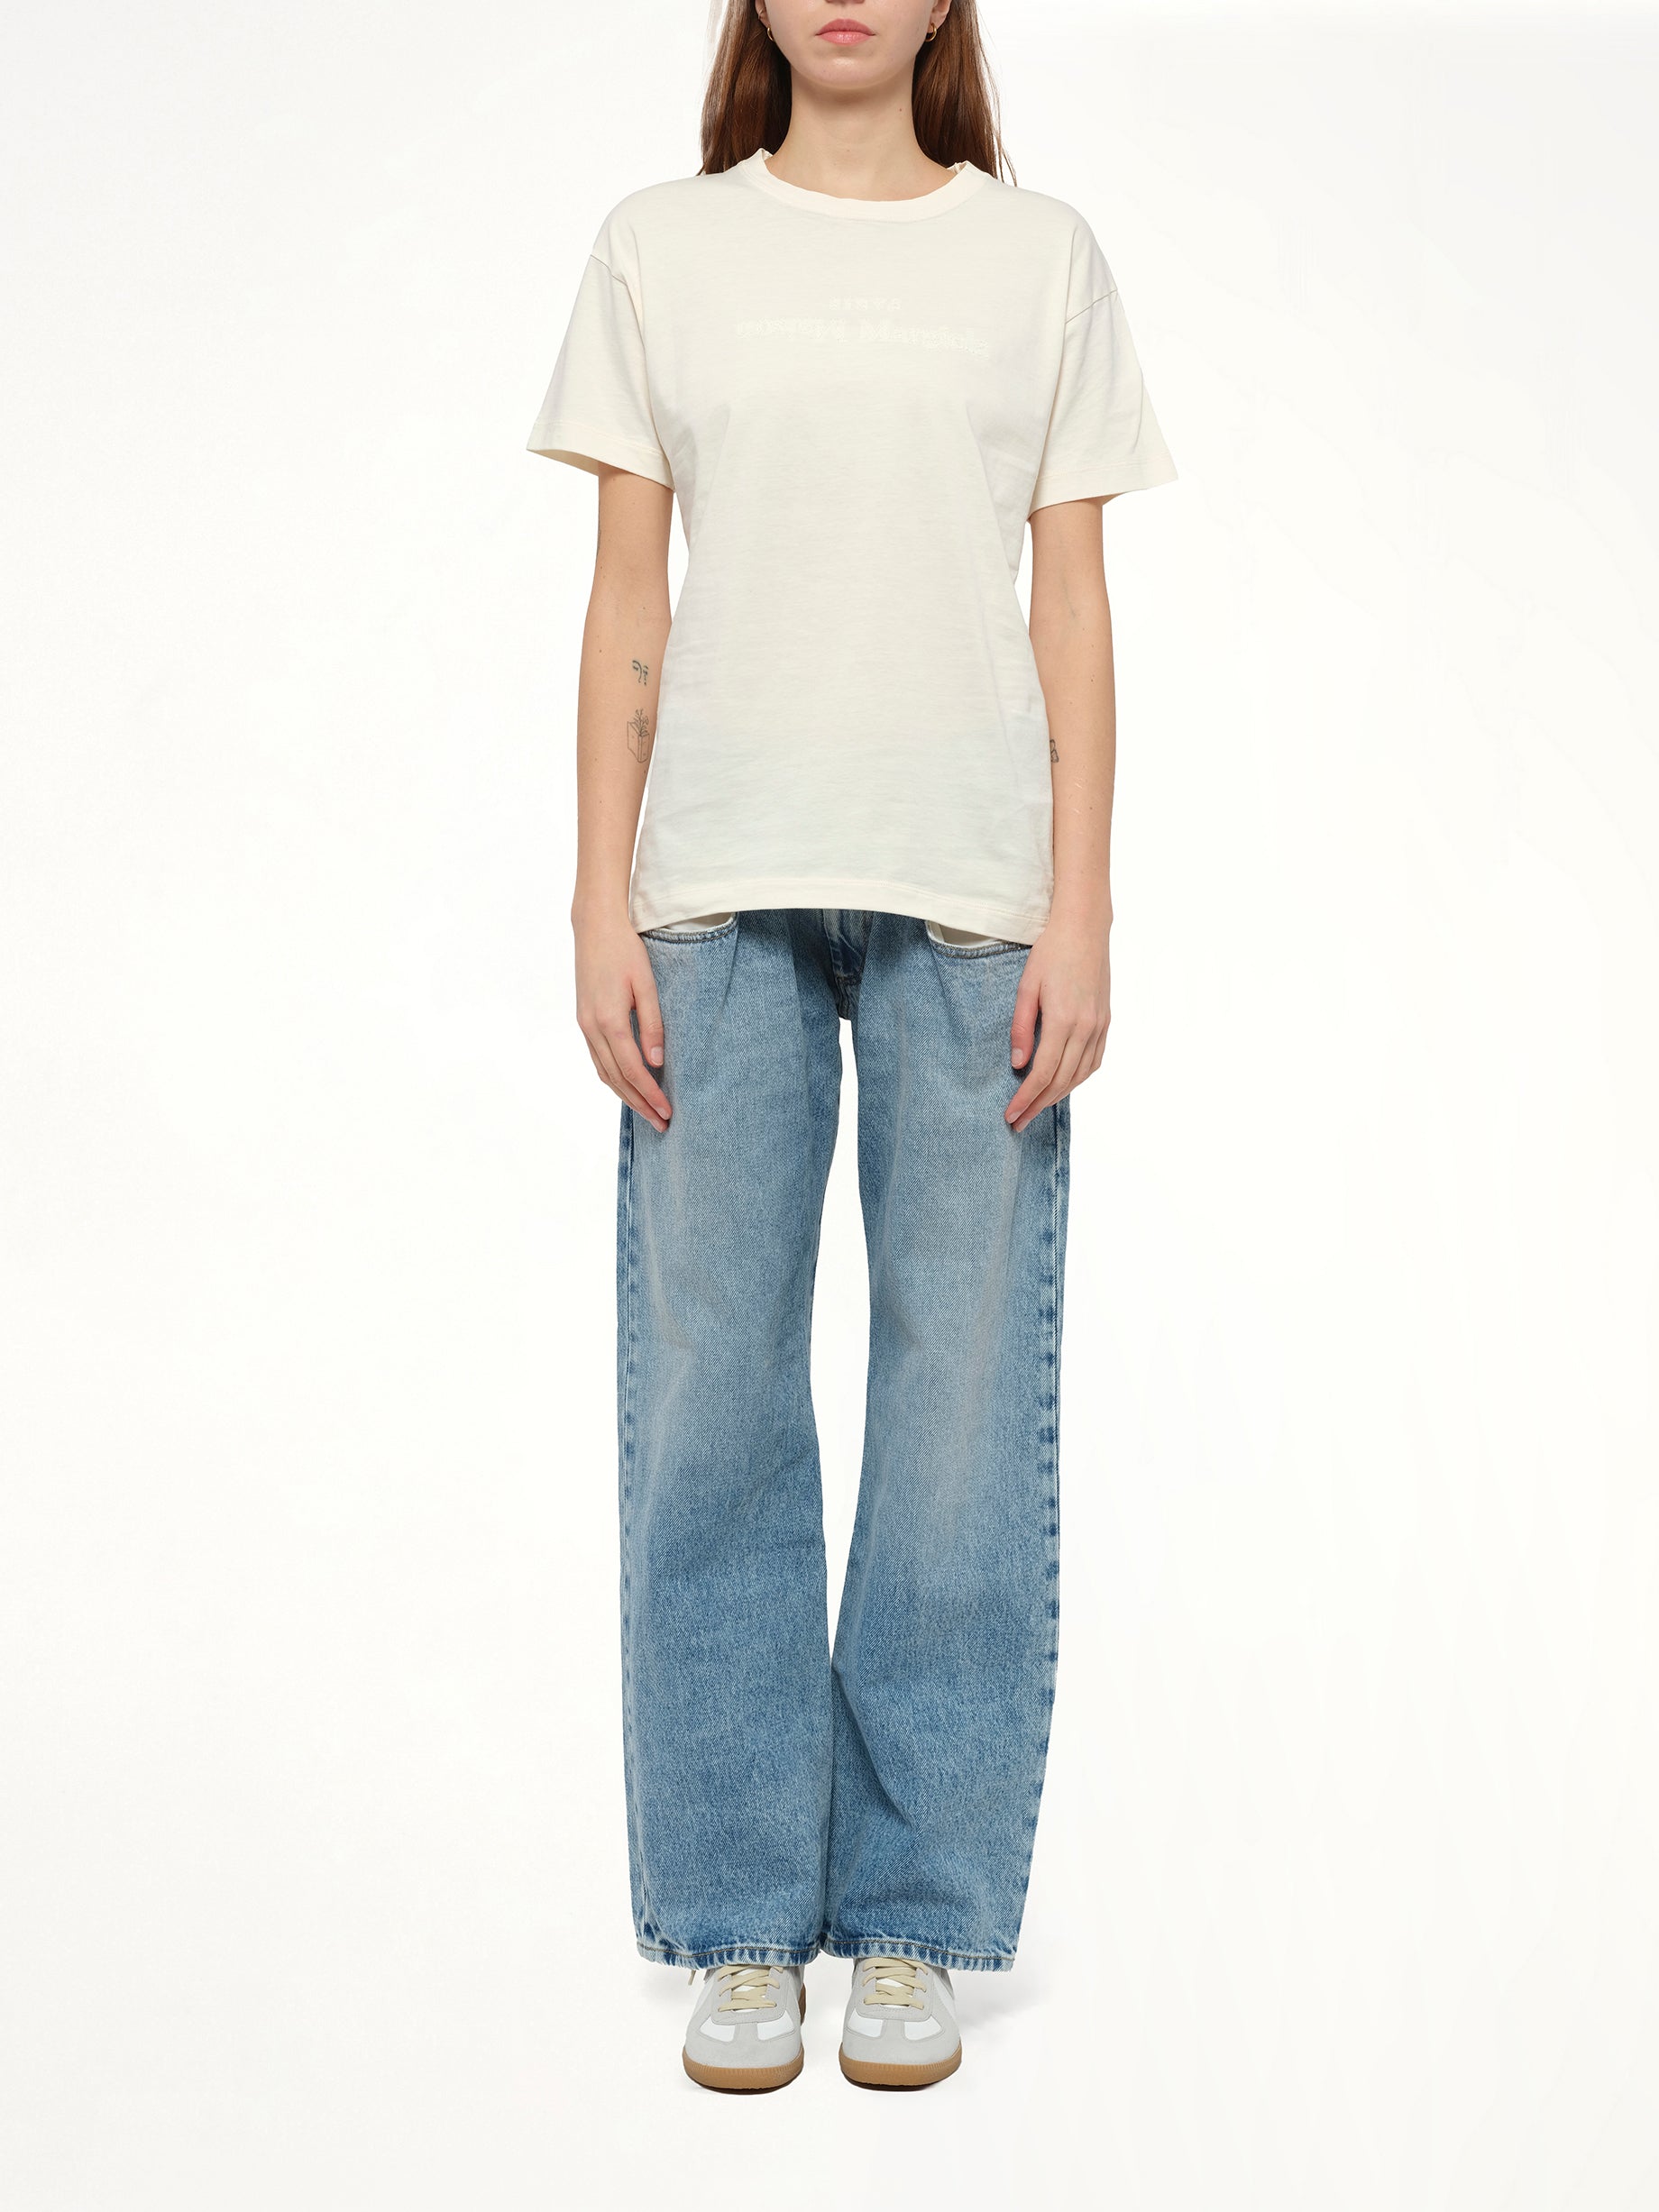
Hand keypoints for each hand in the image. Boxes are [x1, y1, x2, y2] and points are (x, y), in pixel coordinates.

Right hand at [574, 907, 671, 1132]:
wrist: (594, 927)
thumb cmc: (626, 951)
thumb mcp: (647, 985)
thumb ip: (652, 1025)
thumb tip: (657, 1063)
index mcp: (609, 1020)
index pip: (633, 1070)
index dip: (651, 1094)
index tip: (668, 1112)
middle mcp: (592, 1028)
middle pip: (617, 1079)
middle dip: (640, 1104)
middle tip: (662, 1124)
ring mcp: (584, 1025)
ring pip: (604, 1072)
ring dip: (625, 1096)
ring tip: (647, 1112)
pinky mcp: (584, 1020)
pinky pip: (598, 1059)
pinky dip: (613, 1078)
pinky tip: (627, 1086)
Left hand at [1006, 909, 1110, 1132]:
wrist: (1085, 928)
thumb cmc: (1050, 953)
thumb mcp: (1026, 987)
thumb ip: (1022, 1028)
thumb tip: (1018, 1064)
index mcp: (1064, 1019)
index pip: (1043, 1073)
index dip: (1025, 1098)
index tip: (1010, 1115)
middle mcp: (1086, 1027)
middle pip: (1062, 1080)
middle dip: (1038, 1105)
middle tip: (1018, 1123)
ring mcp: (1100, 1025)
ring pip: (1080, 1075)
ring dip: (1058, 1096)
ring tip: (1036, 1108)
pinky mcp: (1106, 1021)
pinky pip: (1094, 1061)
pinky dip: (1078, 1079)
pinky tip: (1063, 1085)